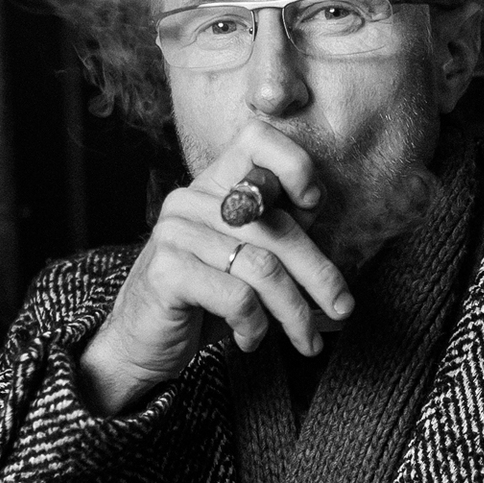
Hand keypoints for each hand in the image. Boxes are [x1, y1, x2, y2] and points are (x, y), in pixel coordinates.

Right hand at [77, 119, 355, 416]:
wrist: (140, 342)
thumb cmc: (203, 299)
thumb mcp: (247, 260)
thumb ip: (278, 228)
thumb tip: (317, 202)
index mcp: (213, 186)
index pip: (256, 140)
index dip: (293, 164)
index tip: (313, 201)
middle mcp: (191, 200)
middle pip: (277, 225)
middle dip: (319, 275)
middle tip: (342, 309)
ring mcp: (176, 233)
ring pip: (263, 267)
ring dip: (294, 313)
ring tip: (305, 339)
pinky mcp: (167, 271)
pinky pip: (237, 296)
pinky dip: (255, 326)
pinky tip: (250, 340)